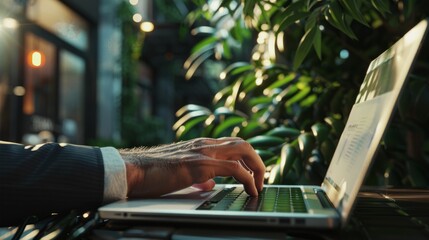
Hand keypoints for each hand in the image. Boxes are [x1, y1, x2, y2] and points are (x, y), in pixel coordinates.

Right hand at [119, 137, 264, 197]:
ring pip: (243, 150)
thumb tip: (211, 185)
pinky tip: (250, 189)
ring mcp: (203, 151)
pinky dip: (248, 178)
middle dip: (258, 161)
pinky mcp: (200, 164)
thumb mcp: (182, 171)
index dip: (248, 158)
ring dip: (257, 168)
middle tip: (260, 180)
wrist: (134, 170)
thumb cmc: (154, 172)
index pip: (233, 144)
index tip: (254, 174)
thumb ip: (199, 175)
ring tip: (258, 185)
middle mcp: (205, 144)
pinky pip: (234, 168)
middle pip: (244, 143)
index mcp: (201, 144)